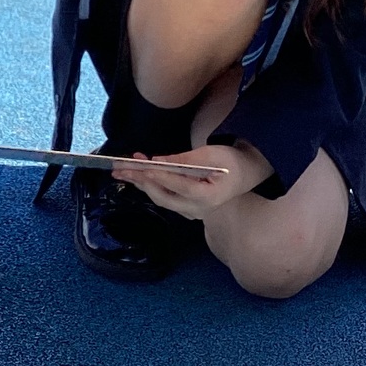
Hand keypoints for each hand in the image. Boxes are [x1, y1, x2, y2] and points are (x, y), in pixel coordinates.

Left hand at [109, 143, 269, 218]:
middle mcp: (198, 209)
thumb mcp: (211, 154)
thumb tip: (157, 161)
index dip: (160, 176)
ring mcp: (191, 211)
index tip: (143, 167)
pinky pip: (164, 197)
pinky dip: (151, 185)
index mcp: (210, 196)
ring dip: (141, 182)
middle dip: (141, 181)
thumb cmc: (230, 161)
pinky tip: (139, 174)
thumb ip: (184, 159)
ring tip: (123, 169)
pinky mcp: (185, 207)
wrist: (245, 174)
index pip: (180, 185)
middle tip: (121, 168)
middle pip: (164, 197)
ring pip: (161, 198)